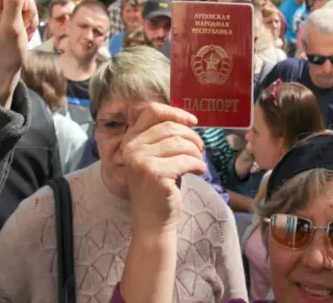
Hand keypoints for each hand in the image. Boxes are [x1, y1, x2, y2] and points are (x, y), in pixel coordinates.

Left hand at [0, 0, 38, 106]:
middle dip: (27, 8)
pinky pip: (26, 9)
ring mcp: (0, 7)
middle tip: (23, 25)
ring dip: (30, 16)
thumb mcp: (12, 26)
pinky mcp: (8, 14)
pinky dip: (29, 20)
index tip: (22, 11)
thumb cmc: (7, 50)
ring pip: (26, 1)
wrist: (6, 69)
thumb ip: (13, 1)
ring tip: (24, 30)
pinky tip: (25, 31)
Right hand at [121, 103, 206, 232]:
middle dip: (191, 136)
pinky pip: (185, 160)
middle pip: (170, 127)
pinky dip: (197, 164)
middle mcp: (131, 147)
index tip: (193, 121)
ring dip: (196, 151)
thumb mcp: (156, 157)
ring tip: (199, 161)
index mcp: (131, 139)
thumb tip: (188, 120)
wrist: (152, 221)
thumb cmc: (158, 187)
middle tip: (201, 148)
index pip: (152, 111)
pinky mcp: (154, 173)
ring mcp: (141, 160)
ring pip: (179, 143)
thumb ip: (164, 138)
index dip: (175, 112)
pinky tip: (199, 171)